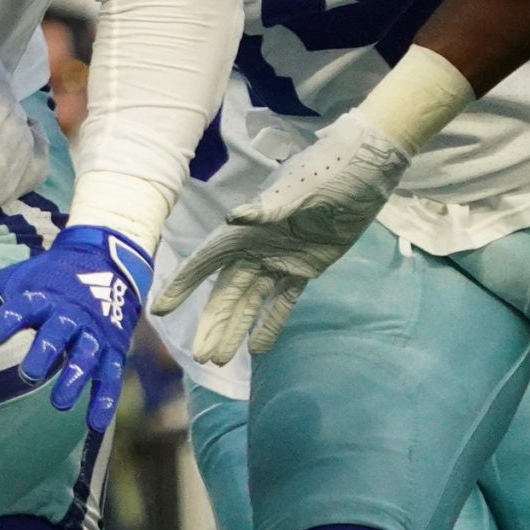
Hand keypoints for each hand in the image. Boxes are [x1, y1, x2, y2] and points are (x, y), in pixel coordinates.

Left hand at [0, 224, 153, 433]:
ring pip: (87, 355)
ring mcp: (93, 332)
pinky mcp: (113, 349)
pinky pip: (111, 376)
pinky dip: (105, 399)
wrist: (103, 262)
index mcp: (40, 296)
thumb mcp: (8, 282)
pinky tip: (95, 424)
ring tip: (59, 404)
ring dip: (75, 378)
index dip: (6, 320)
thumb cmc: (43, 279)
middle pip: (57, 332)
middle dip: (45, 352)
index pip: (23, 306)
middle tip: (28, 375)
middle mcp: (68, 314)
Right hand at [153, 107, 409, 363]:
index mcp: (247, 229)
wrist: (367, 169)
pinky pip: (283, 302)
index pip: (207, 262)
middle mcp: (256, 247)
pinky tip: (258, 349)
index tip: (162, 309)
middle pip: (226, 291)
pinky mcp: (305, 268)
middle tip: (201, 357)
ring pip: (250, 301)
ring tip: (218, 360)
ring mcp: (280, 259)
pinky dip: (270, 323)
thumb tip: (233, 218)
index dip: (184, 285)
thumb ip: (269, 207)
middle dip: (212, 323)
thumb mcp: (302, 188)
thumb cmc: (330, 170)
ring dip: (234, 328)